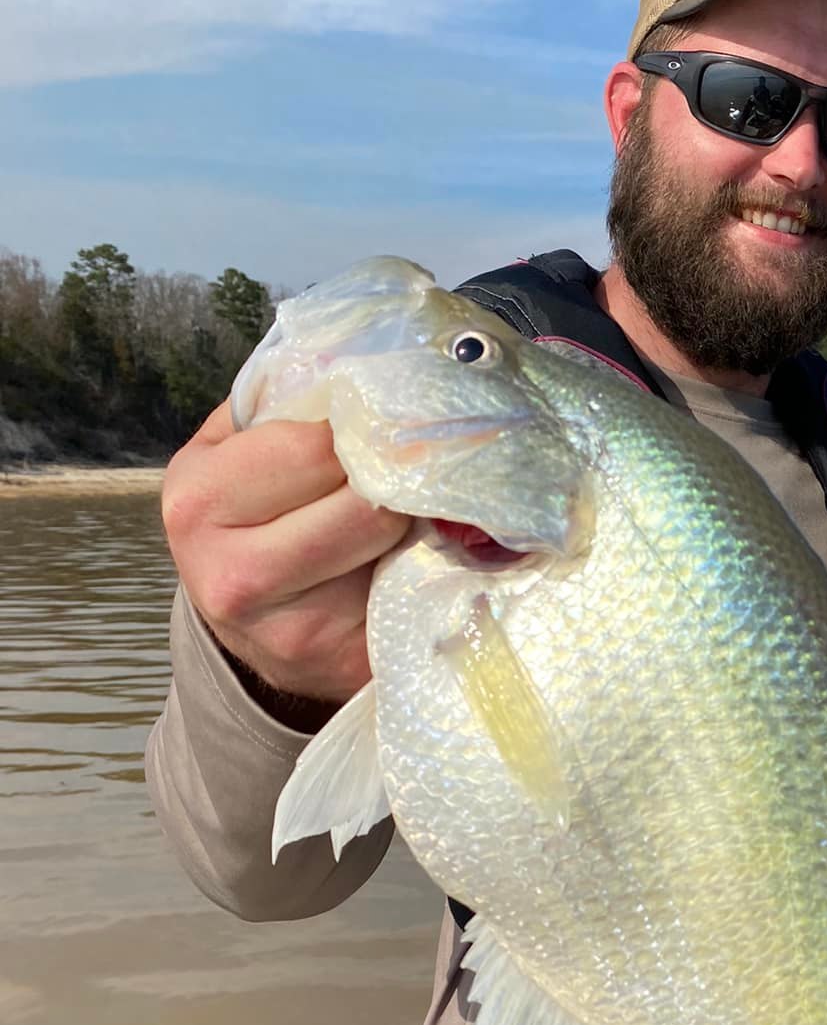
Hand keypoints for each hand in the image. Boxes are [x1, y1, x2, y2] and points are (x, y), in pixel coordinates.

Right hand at [161, 399, 410, 713]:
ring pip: (394, 548)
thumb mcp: (235, 452)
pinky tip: (416, 559)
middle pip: (364, 503)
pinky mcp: (344, 665)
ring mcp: (290, 632)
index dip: (360, 430)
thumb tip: (360, 360)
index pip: (314, 446)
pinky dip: (429, 570)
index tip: (382, 424)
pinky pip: (415, 597)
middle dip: (392, 482)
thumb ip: (280, 403)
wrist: (250, 631)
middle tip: (405, 473)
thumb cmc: (248, 520)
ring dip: (414, 525)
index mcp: (198, 501)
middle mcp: (232, 574)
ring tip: (402, 515)